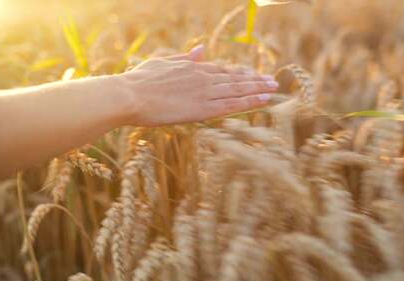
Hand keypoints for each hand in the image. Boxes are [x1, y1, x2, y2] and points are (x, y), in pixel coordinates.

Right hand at [116, 45, 278, 126]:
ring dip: (258, 89)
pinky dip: (250, 101)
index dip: (239, 73)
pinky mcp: (203, 108)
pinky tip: (263, 100)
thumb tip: (201, 49)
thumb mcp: (162, 63)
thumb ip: (184, 58)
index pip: (222, 70)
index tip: (253, 74)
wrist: (130, 95)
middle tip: (272, 81)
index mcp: (193, 68)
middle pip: (235, 79)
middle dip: (255, 80)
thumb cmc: (139, 81)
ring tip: (273, 88)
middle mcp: (203, 78)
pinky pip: (232, 104)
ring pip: (238, 90)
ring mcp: (204, 93)